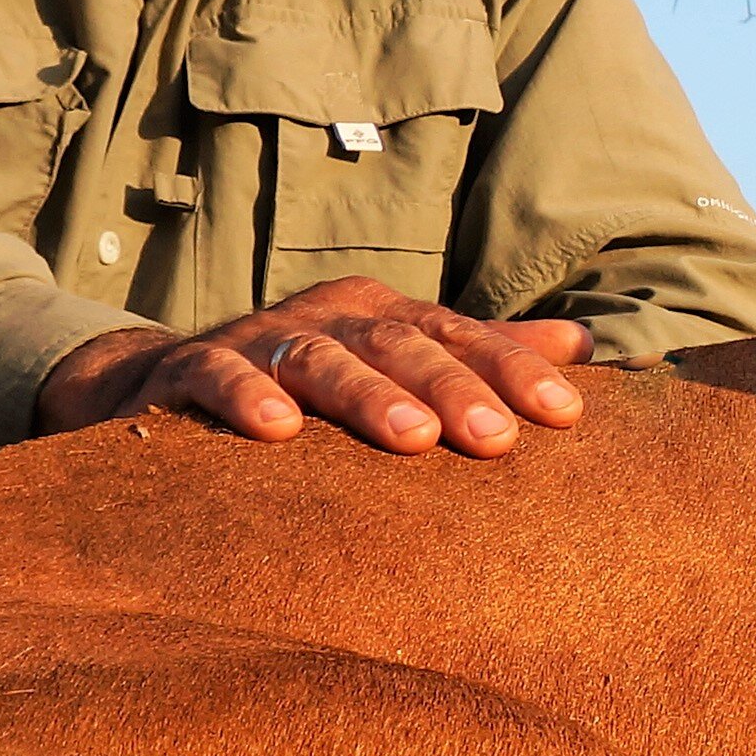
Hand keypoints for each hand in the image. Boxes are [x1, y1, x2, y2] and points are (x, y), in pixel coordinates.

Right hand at [34, 280, 594, 456]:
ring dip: (366, 395)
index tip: (566, 414)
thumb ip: (483, 355)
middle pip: (399, 344)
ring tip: (410, 438)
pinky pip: (218, 375)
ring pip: (320, 359)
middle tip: (497, 439)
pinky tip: (277, 430)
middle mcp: (328, 319)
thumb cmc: (312, 385)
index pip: (459, 336)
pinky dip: (247, 397)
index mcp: (384, 316)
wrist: (169, 382)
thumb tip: (586, 342)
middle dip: (452, 388)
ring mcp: (259, 341)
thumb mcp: (397, 364)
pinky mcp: (190, 371)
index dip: (513, 369)